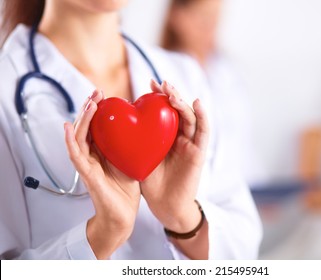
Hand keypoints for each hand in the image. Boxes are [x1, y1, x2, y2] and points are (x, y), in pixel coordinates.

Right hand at [64, 89, 140, 258]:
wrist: (123, 216)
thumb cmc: (126, 189)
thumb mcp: (131, 160)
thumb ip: (130, 145)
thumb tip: (142, 127)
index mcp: (102, 151)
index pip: (97, 126)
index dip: (98, 110)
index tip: (105, 94)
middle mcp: (92, 156)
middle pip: (86, 127)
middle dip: (90, 108)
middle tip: (96, 92)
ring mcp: (87, 165)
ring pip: (79, 137)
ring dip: (82, 119)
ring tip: (88, 103)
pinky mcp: (87, 175)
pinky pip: (76, 156)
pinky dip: (71, 141)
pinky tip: (68, 127)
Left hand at [141, 80, 208, 233]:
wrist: (165, 205)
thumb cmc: (151, 181)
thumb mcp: (141, 155)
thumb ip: (136, 138)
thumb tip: (119, 119)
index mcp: (167, 136)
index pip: (165, 111)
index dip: (159, 96)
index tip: (149, 83)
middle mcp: (180, 137)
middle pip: (178, 110)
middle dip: (170, 95)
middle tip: (161, 83)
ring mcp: (191, 144)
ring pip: (190, 117)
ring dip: (183, 102)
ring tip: (172, 92)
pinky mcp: (199, 153)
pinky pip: (203, 132)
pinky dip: (203, 116)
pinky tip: (197, 103)